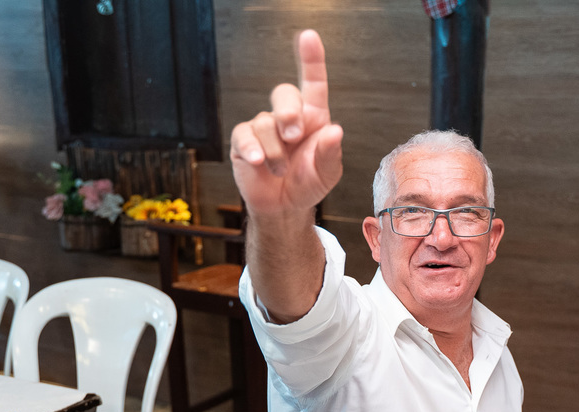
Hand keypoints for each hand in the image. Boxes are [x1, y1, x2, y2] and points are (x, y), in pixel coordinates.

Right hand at [230, 30, 343, 218]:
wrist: (284, 207)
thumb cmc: (308, 183)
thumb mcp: (327, 173)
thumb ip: (330, 153)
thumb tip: (334, 131)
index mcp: (313, 118)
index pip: (313, 83)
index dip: (311, 60)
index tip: (308, 37)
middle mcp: (288, 117)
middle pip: (283, 94)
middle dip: (288, 113)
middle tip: (293, 137)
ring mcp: (264, 127)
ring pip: (265, 123)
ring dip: (276, 152)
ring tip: (281, 170)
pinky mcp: (244, 141)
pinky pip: (244, 135)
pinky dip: (253, 149)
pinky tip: (258, 162)